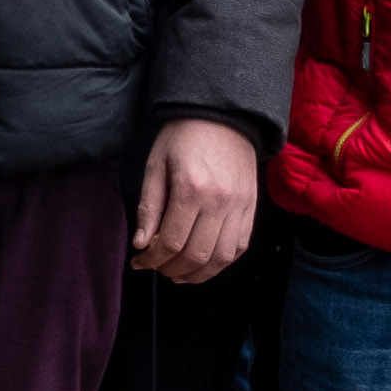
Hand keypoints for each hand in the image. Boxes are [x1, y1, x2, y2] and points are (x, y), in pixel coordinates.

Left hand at [133, 116, 257, 283]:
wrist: (223, 117)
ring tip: (177, 273)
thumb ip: (148, 207)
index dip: (151, 259)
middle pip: (196, 255)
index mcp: (192, 188)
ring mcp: (240, 206)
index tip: (139, 261)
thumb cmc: (183, 138)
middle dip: (171, 269)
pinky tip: (203, 263)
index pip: (170, 241)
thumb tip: (140, 244)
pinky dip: (221, 262)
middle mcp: (220, 201)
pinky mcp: (251, 208)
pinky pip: (239, 246)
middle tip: (156, 267)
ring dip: (197, 274)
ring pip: (221, 258)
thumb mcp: (155, 166)